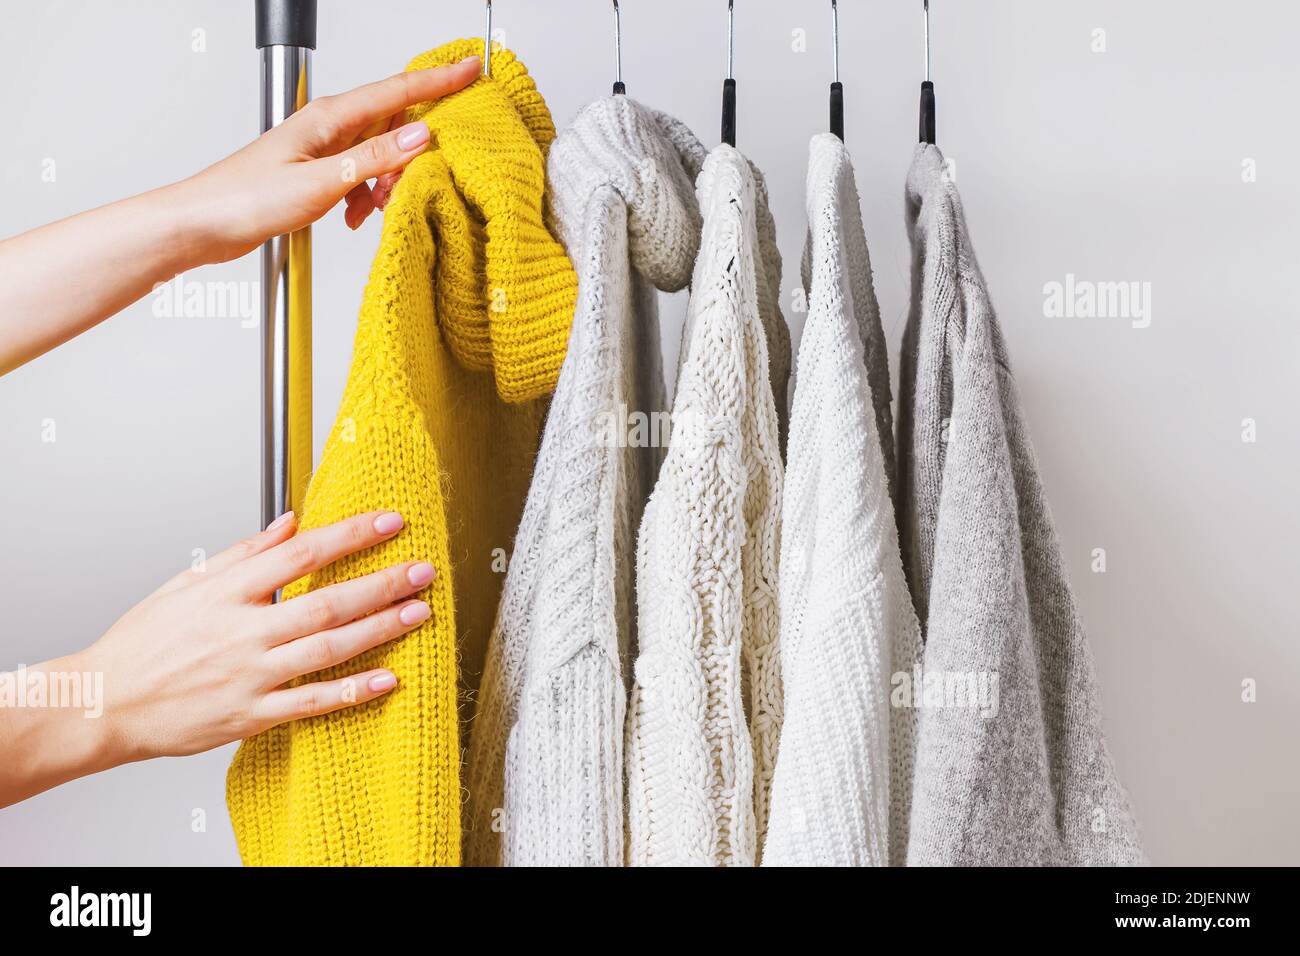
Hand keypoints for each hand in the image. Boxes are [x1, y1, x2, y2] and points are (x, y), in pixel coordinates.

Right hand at [77, 510, 433, 762]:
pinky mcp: (250, 715)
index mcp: (227, 592)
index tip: (390, 521)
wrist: (104, 704)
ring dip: (378, 630)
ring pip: (326, 649)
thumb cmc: (143, 644)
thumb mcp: (187, 583)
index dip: (351, 535)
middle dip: (381, 583)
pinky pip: (310, 703)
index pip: (302, 553)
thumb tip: (292, 523)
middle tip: (423, 570)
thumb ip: (245, 553)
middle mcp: (242, 632)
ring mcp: (249, 675)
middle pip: (325, 602)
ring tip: (418, 613)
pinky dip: (351, 692)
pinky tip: (386, 679)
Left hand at [179, 54, 480, 262]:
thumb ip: (372, 160)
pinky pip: (361, 176)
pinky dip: (367, 196)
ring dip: (388, 182)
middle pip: (393, 123)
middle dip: (415, 152)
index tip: (471, 69)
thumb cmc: (244, 199)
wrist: (202, 225)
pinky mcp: (317, 173)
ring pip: (379, 154)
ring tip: (375, 207)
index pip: (397, 91)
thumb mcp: (319, 182)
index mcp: (328, 118)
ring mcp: (323, 149)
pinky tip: (355, 216)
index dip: (439, 81)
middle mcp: (327, 127)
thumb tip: (418, 136)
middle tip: (420, 180)